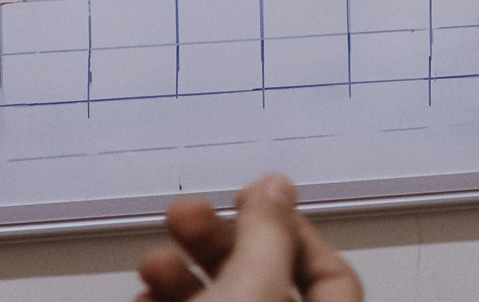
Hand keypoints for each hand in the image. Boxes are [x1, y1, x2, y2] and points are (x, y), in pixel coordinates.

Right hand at [136, 173, 361, 301]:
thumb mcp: (252, 287)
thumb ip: (268, 234)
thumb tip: (277, 188)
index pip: (333, 277)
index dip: (292, 229)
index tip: (247, 200)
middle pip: (268, 280)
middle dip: (221, 243)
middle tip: (185, 217)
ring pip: (225, 301)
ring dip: (183, 274)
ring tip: (154, 264)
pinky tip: (145, 295)